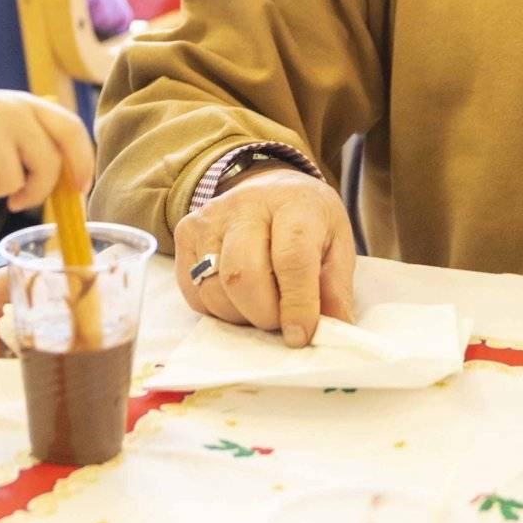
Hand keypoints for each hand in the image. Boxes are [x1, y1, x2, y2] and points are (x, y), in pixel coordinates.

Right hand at [0, 87, 94, 208]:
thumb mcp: (3, 117)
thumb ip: (35, 138)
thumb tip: (70, 183)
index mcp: (26, 103)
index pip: (71, 130)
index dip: (83, 162)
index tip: (79, 188)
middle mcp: (10, 112)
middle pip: (48, 167)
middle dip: (38, 192)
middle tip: (20, 199)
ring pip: (14, 184)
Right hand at [171, 166, 354, 345]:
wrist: (269, 188)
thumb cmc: (307, 222)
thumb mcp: (337, 244)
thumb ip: (335, 286)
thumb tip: (335, 326)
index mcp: (293, 204)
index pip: (291, 259)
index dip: (297, 304)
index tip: (300, 334)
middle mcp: (245, 205)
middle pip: (243, 275)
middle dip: (264, 314)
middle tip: (280, 320)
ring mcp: (208, 218)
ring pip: (214, 289)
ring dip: (240, 315)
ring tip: (260, 305)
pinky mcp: (184, 233)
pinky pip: (193, 291)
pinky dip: (217, 309)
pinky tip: (237, 297)